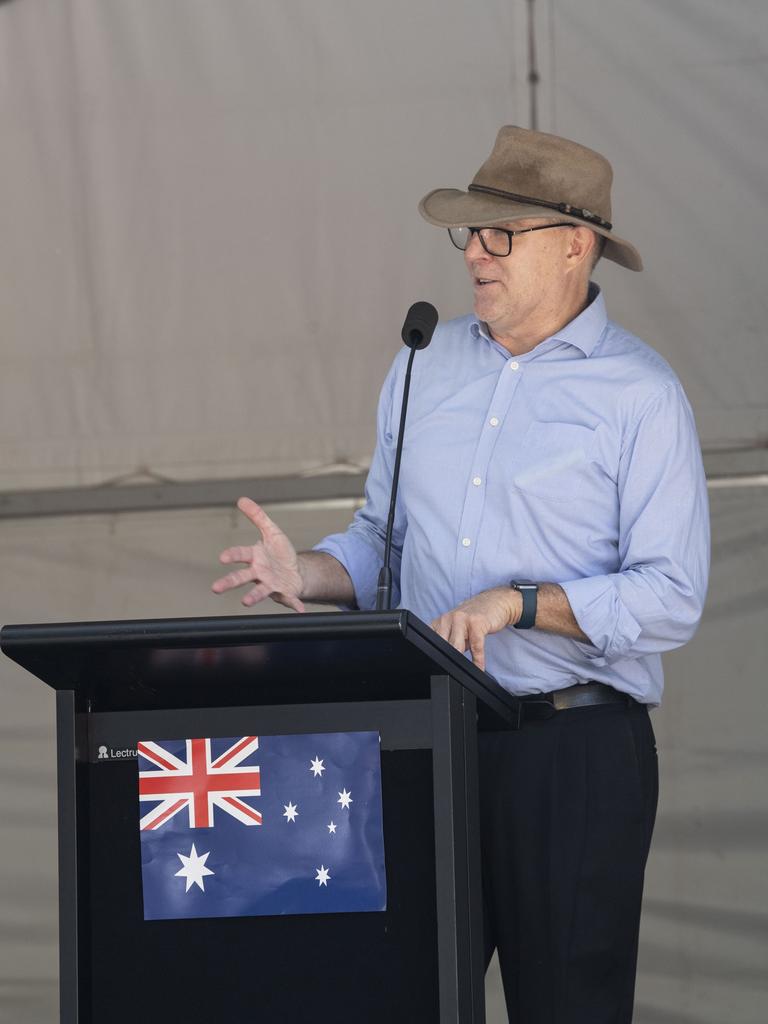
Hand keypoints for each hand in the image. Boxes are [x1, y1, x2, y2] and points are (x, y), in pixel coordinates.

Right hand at [212, 497, 304, 611]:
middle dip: (229, 582)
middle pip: (241, 577)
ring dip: (253, 596)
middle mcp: (258, 573)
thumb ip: (257, 517)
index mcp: (254, 557)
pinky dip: (293, 604)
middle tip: (216, 588)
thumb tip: (242, 499)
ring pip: (259, 591)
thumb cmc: (280, 553)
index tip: (222, 558)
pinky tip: (300, 609)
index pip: (240, 554)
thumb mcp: (271, 531)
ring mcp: (270, 584)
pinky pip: (289, 600)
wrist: (297, 571)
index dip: (232, 555)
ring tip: (245, 602)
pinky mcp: (284, 593)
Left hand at [430, 587, 520, 671]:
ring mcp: (462, 619)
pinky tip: (480, 667)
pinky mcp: (477, 623)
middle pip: (442, 645)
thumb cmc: (474, 618)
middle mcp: (448, 618)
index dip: (433, 655)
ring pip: (455, 646)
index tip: (437, 667)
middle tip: (449, 673)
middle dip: (446, 659)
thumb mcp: (457, 629)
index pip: (431, 641)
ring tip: (463, 672)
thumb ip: (450, 642)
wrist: (495, 602)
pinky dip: (478, 660)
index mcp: (440, 621)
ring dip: (459, 661)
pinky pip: (475, 646)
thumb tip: (446, 663)